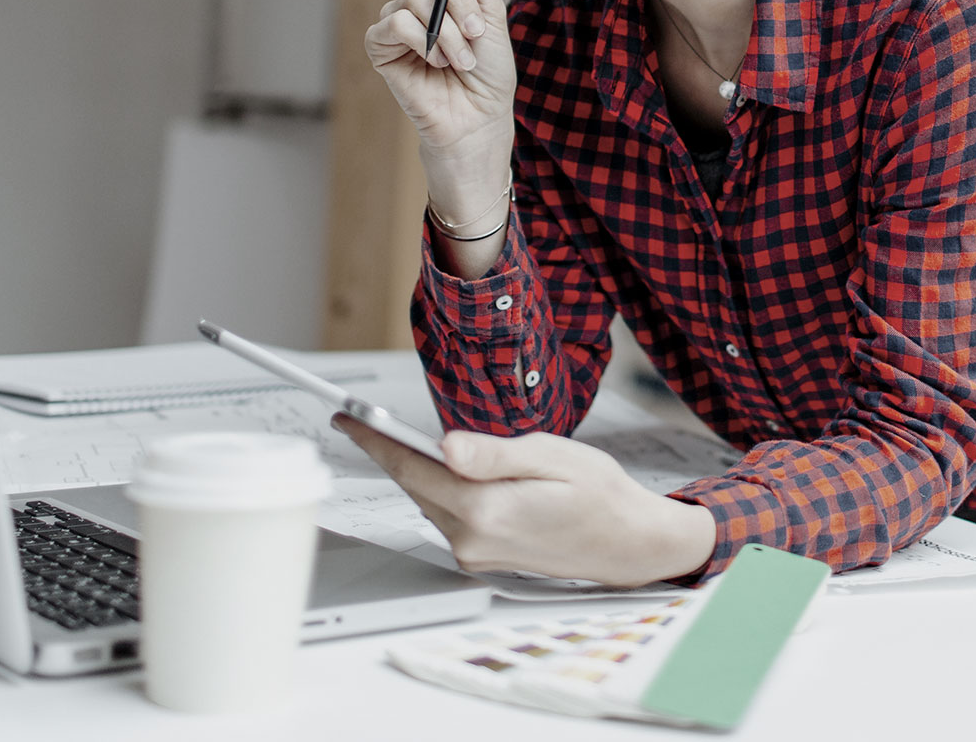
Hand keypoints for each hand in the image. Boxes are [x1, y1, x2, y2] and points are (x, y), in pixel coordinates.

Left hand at [333, 418, 716, 587]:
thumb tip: (445, 445)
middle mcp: (473, 539)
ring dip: (416, 470)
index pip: (413, 469)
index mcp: (486, 510)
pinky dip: (440, 489)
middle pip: (415, 486)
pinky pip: (447, 515)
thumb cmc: (600, 495)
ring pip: (429, 501)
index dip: (375, 440)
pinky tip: (445, 469)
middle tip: (361, 419)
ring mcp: (476, 553)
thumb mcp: (552, 457)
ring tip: (398, 438)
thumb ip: (494, 454)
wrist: (629, 543)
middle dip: (389, 451)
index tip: (346, 418)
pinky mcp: (482, 556)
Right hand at [364, 0, 516, 171]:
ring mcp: (396, 21)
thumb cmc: (489, 72)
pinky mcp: (379, 46)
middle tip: (477, 34)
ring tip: (461, 60)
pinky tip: (434, 63)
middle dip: (460, 2)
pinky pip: (395, 21)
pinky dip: (421, 41)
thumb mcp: (491, 15)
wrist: (478, 118)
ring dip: (447, 31)